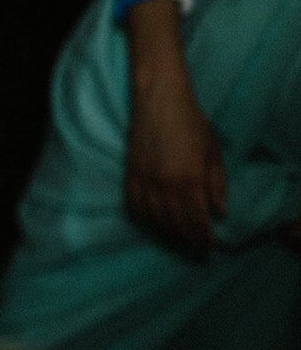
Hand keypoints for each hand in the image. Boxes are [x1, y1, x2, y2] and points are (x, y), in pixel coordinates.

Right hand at [125, 75, 226, 253]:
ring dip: (167, 233)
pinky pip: (133, 205)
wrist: (157, 100)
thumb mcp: (212, 151)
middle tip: (196, 249)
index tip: (210, 247)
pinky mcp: (129, 173)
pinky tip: (153, 223)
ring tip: (178, 239)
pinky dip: (144, 219)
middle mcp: (164, 183)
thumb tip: (220, 211)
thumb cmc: (190, 122)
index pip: (196, 219)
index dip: (203, 237)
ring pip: (153, 218)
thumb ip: (216, 183)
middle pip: (175, 223)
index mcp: (188, 178)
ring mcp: (143, 179)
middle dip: (187, 239)